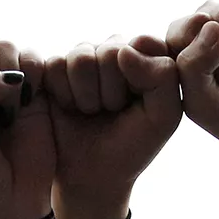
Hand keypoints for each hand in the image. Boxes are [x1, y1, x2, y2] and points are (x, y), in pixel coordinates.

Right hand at [45, 36, 180, 218]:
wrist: (92, 174)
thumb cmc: (132, 144)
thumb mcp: (164, 117)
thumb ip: (163, 77)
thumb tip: (123, 50)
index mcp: (146, 55)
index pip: (143, 43)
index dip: (139, 80)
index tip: (139, 105)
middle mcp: (113, 48)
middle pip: (110, 51)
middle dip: (112, 92)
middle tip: (112, 111)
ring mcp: (83, 56)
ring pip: (81, 58)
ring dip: (87, 95)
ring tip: (92, 111)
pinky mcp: (53, 67)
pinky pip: (56, 66)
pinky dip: (64, 95)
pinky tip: (71, 108)